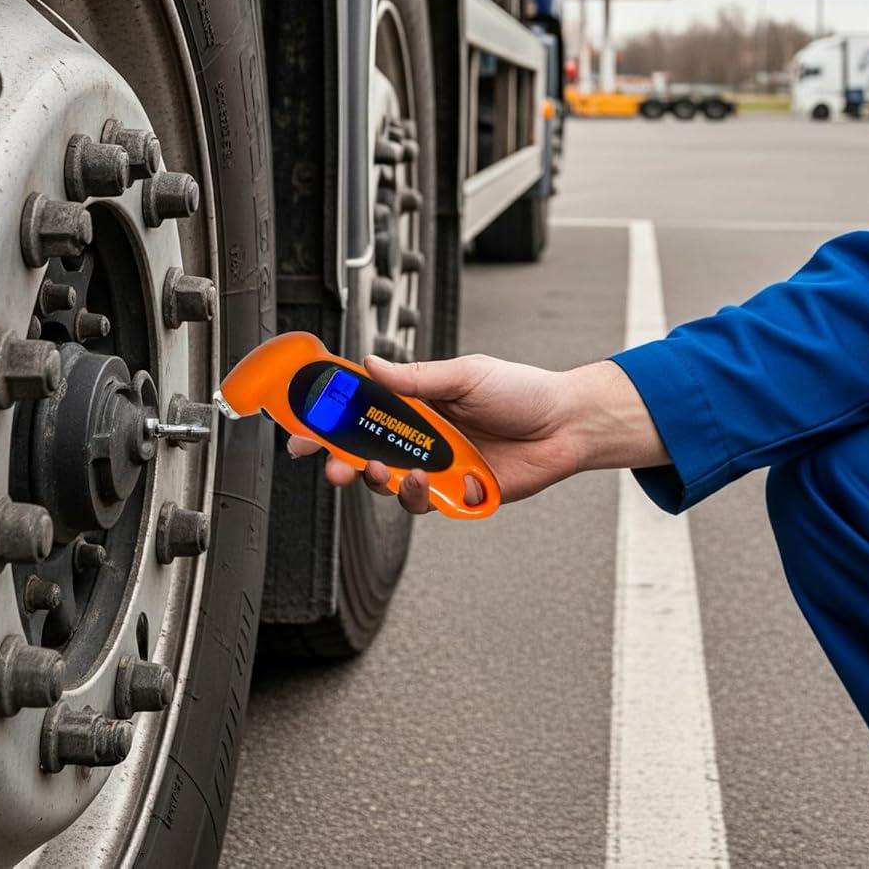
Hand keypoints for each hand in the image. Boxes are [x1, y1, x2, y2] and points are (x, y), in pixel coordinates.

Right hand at [286, 352, 585, 514]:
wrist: (565, 424)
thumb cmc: (523, 392)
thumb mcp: (466, 374)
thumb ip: (417, 377)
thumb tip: (371, 365)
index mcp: (418, 400)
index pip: (363, 408)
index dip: (330, 417)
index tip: (303, 426)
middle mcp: (423, 435)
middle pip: (366, 450)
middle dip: (340, 458)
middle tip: (329, 462)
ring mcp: (438, 465)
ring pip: (390, 481)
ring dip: (378, 479)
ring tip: (384, 470)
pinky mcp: (457, 493)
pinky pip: (426, 503)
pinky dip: (421, 496)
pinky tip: (431, 483)